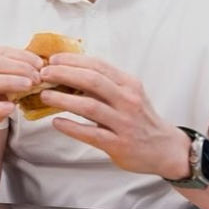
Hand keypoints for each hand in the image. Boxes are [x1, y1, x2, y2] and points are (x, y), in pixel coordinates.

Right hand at [0, 47, 40, 149]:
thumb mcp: (1, 89)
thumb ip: (15, 78)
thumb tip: (40, 72)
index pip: (0, 52)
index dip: (21, 56)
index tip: (39, 63)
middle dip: (17, 67)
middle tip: (36, 76)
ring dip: (8, 81)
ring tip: (27, 86)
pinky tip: (10, 108)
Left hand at [39, 53, 188, 177]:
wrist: (165, 149)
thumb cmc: (140, 118)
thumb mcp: (128, 94)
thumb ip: (104, 84)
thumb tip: (69, 72)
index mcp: (128, 84)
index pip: (98, 65)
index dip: (73, 60)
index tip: (53, 60)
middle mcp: (128, 100)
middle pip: (92, 81)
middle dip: (64, 74)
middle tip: (44, 74)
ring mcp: (124, 123)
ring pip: (89, 106)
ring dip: (63, 99)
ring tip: (45, 96)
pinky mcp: (119, 144)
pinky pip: (90, 133)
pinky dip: (71, 127)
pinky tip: (56, 122)